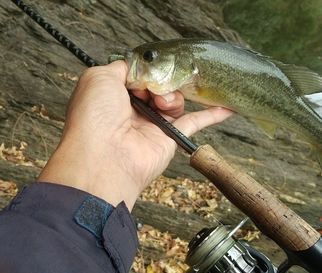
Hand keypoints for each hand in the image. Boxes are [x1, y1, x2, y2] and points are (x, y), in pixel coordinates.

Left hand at [37, 60, 232, 209]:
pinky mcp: (170, 138)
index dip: (146, 70)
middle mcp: (133, 110)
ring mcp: (152, 125)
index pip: (139, 76)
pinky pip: (195, 122)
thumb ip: (120, 67)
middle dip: (161, 81)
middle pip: (159, 86)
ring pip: (174, 100)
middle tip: (154, 87)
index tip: (150, 68)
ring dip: (172, 96)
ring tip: (161, 104)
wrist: (103, 157)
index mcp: (114, 96)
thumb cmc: (94, 116)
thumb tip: (136, 65)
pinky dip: (212, 114)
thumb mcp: (98, 77)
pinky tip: (226, 107)